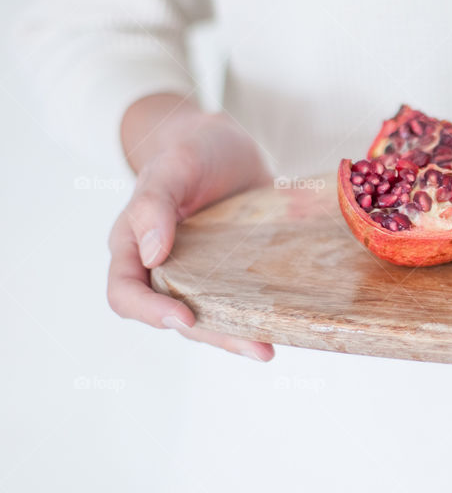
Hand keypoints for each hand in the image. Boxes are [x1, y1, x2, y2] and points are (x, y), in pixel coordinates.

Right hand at [107, 95, 274, 360]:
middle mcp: (163, 270)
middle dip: (213, 335)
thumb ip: (154, 204)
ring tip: (269, 348)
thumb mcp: (173, 166)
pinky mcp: (232, 273)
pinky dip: (257, 315)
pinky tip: (284, 323)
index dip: (150, 312)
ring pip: (210, 316)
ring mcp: (199, 274)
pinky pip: (239, 301)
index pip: (125, 294)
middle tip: (255, 347)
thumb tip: (152, 255)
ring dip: (238, 335)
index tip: (184, 317)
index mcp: (132, 248)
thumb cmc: (190, 149)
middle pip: (176, 317)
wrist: (227, 144)